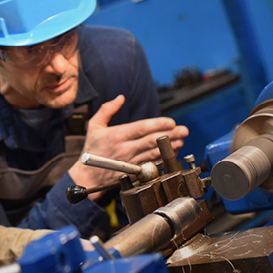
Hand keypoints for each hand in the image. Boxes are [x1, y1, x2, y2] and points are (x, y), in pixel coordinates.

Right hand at [68, 95, 188, 200]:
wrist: (88, 175)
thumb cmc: (92, 149)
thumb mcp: (94, 125)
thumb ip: (107, 110)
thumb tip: (120, 98)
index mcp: (116, 135)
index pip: (141, 128)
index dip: (157, 124)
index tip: (171, 122)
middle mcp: (124, 149)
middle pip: (151, 140)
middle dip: (170, 135)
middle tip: (184, 130)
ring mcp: (130, 162)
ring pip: (154, 153)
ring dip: (169, 147)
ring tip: (181, 140)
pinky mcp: (133, 172)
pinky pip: (151, 165)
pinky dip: (163, 159)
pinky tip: (171, 153)